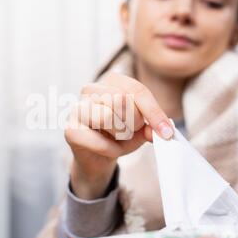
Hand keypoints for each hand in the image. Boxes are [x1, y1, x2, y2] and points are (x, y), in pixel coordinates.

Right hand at [65, 73, 173, 199]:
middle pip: (122, 101)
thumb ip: (152, 125)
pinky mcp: (71, 130)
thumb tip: (160, 131)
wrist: (97, 156)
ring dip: (120, 135)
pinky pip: (99, 141)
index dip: (154, 112)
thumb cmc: (119, 134)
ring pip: (108, 117)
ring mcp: (77, 108)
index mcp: (111, 80)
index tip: (166, 132)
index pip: (136, 90)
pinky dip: (110, 150)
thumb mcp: (141, 127)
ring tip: (117, 138)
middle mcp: (91, 89)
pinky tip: (107, 148)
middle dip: (134, 123)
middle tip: (130, 132)